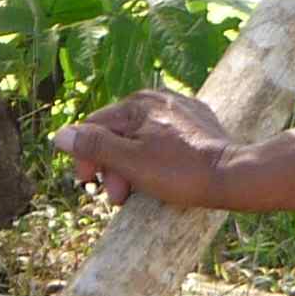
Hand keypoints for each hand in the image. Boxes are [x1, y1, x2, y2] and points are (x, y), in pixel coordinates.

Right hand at [61, 88, 260, 211]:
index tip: (88, 184)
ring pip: (140, 137)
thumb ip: (94, 146)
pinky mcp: (198, 123)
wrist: (233, 176)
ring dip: (130, 166)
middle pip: (118, 132)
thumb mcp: (130, 161)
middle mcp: (158, 97)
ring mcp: (180, 109)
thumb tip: (60, 135)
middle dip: (112, 166)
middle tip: (117, 198)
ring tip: (136, 192)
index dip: (87, 158)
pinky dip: (154, 157)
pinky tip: (161, 176)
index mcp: (138, 102)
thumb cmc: (180, 171)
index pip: (95, 126)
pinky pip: (163, 139)